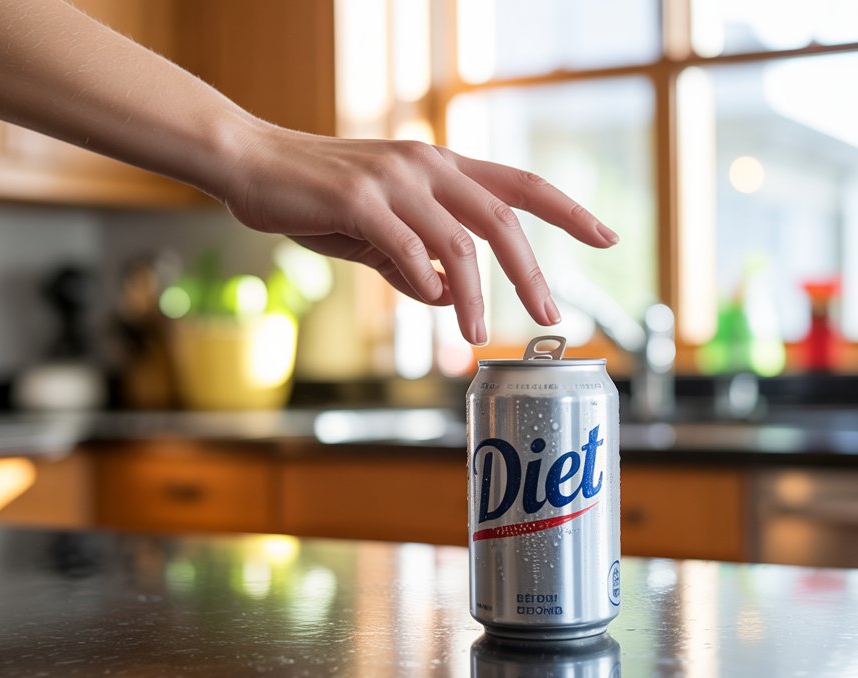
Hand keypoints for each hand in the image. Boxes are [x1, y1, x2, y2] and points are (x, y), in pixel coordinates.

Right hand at [220, 122, 619, 344]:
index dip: (568, 210)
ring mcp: (396, 179)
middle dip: (532, 272)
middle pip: (502, 219)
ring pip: (460, 242)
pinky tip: (427, 302)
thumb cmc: (314, 197)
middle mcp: (427, 165)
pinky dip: (424, 283)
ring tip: (478, 334)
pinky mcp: (360, 200)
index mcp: (441, 167)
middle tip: (550, 316)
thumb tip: (451, 295)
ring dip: (478, 294)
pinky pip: (410, 251)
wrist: (249, 163)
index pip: (520, 184)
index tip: (607, 238)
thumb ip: (416, 260)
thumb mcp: (377, 232)